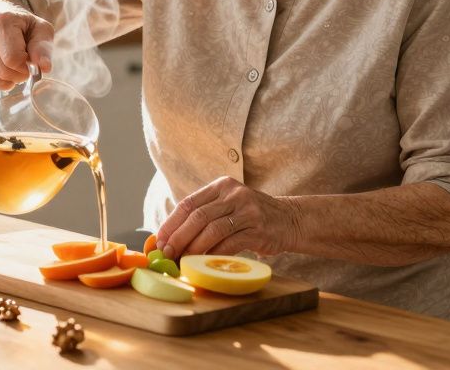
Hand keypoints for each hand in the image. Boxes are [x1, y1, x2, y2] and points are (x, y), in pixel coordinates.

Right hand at [0, 7, 53, 90]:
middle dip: (18, 76)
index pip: (13, 59)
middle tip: (23, 68)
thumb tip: (45, 66)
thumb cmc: (22, 26)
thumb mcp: (39, 29)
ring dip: (8, 81)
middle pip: (2, 72)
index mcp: (2, 22)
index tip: (30, 63)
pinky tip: (2, 70)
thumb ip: (43, 47)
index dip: (25, 68)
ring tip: (14, 69)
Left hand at [155, 176, 299, 259]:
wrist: (290, 219)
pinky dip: (213, 255)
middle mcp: (234, 194)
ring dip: (193, 248)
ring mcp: (248, 211)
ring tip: (182, 261)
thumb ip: (205, 215)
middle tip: (167, 253)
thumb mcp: (229, 205)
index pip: (188, 203)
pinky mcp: (258, 230)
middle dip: (178, 237)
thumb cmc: (251, 216)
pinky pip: (230, 244)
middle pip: (198, 216)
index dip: (171, 223)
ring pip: (212, 230)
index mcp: (221, 186)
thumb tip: (170, 238)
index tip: (158, 241)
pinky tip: (204, 264)